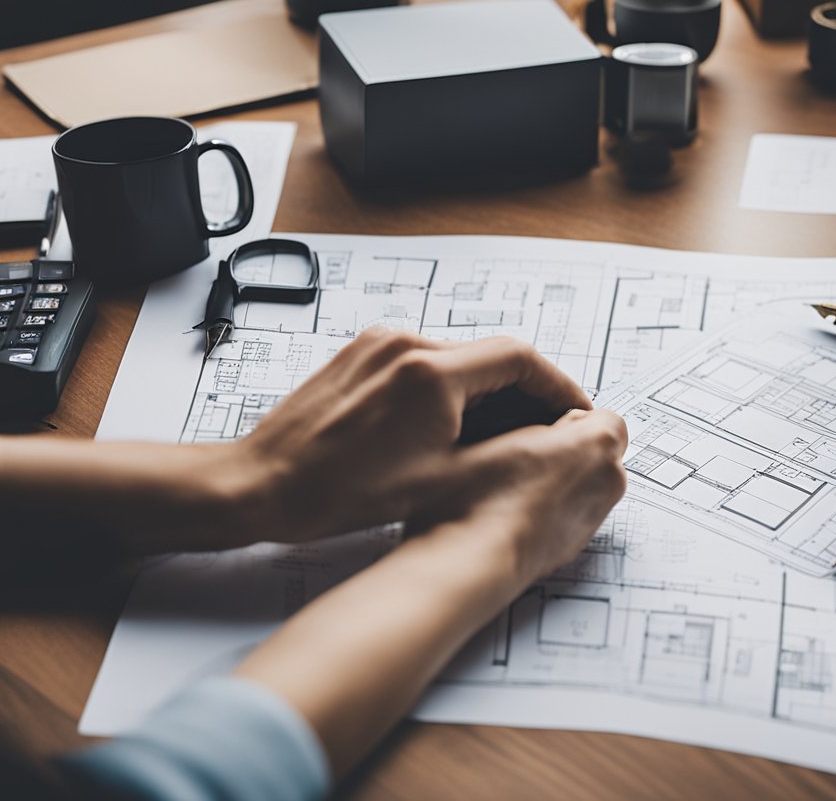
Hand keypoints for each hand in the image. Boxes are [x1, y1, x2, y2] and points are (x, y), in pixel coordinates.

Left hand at [230, 328, 594, 543]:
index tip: (574, 413)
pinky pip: (425, 361)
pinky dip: (453, 388)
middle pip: (492, 355)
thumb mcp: (441, 483)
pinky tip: (455, 426)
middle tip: (546, 432)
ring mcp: (380, 344)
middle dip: (527, 392)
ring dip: (490, 391)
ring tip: (503, 436)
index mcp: (431, 373)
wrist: (262, 484)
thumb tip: (549, 444)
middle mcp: (405, 345)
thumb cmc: (336, 491)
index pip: (521, 358)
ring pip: (460, 358)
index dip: (558, 386)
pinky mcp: (362, 354)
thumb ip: (507, 454)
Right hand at [424, 407, 628, 582]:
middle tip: (525, 454)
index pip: (604, 416)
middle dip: (570, 449)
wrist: (476, 556)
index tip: (541, 426)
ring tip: (516, 484)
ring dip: (562, 479)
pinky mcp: (580, 542)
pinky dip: (555, 508)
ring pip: (586, 482)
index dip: (570, 419)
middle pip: (598, 451)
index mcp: (597, 442)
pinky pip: (574, 511)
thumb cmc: (481, 494)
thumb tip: (545, 422)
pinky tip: (518, 509)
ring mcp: (597, 514)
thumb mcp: (499, 430)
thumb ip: (536, 415)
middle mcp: (609, 479)